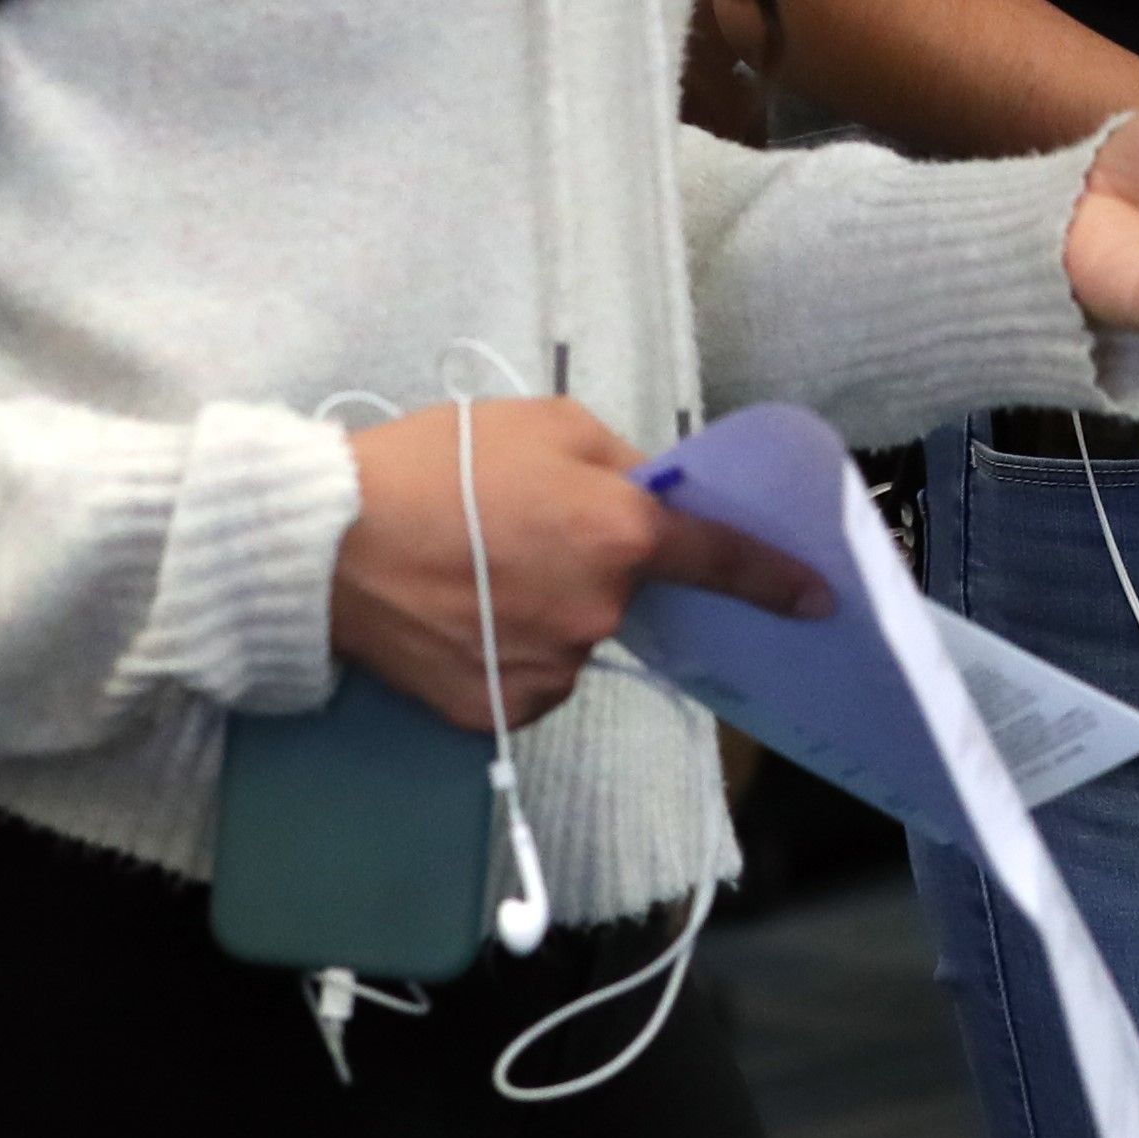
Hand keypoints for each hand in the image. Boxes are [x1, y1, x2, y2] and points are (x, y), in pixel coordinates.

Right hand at [330, 399, 826, 733]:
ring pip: (575, 637)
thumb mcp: (542, 426)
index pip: (721, 560)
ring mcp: (549, 670)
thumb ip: (619, 461)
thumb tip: (656, 496)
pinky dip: (508, 651)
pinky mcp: (497, 712)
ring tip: (471, 572)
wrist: (321, 543)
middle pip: (625, 592)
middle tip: (516, 533)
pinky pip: (529, 678)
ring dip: (546, 610)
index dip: (775, 578)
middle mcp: (600, 613)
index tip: (817, 600)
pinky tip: (458, 616)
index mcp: (621, 535)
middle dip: (591, 565)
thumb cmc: (433, 467)